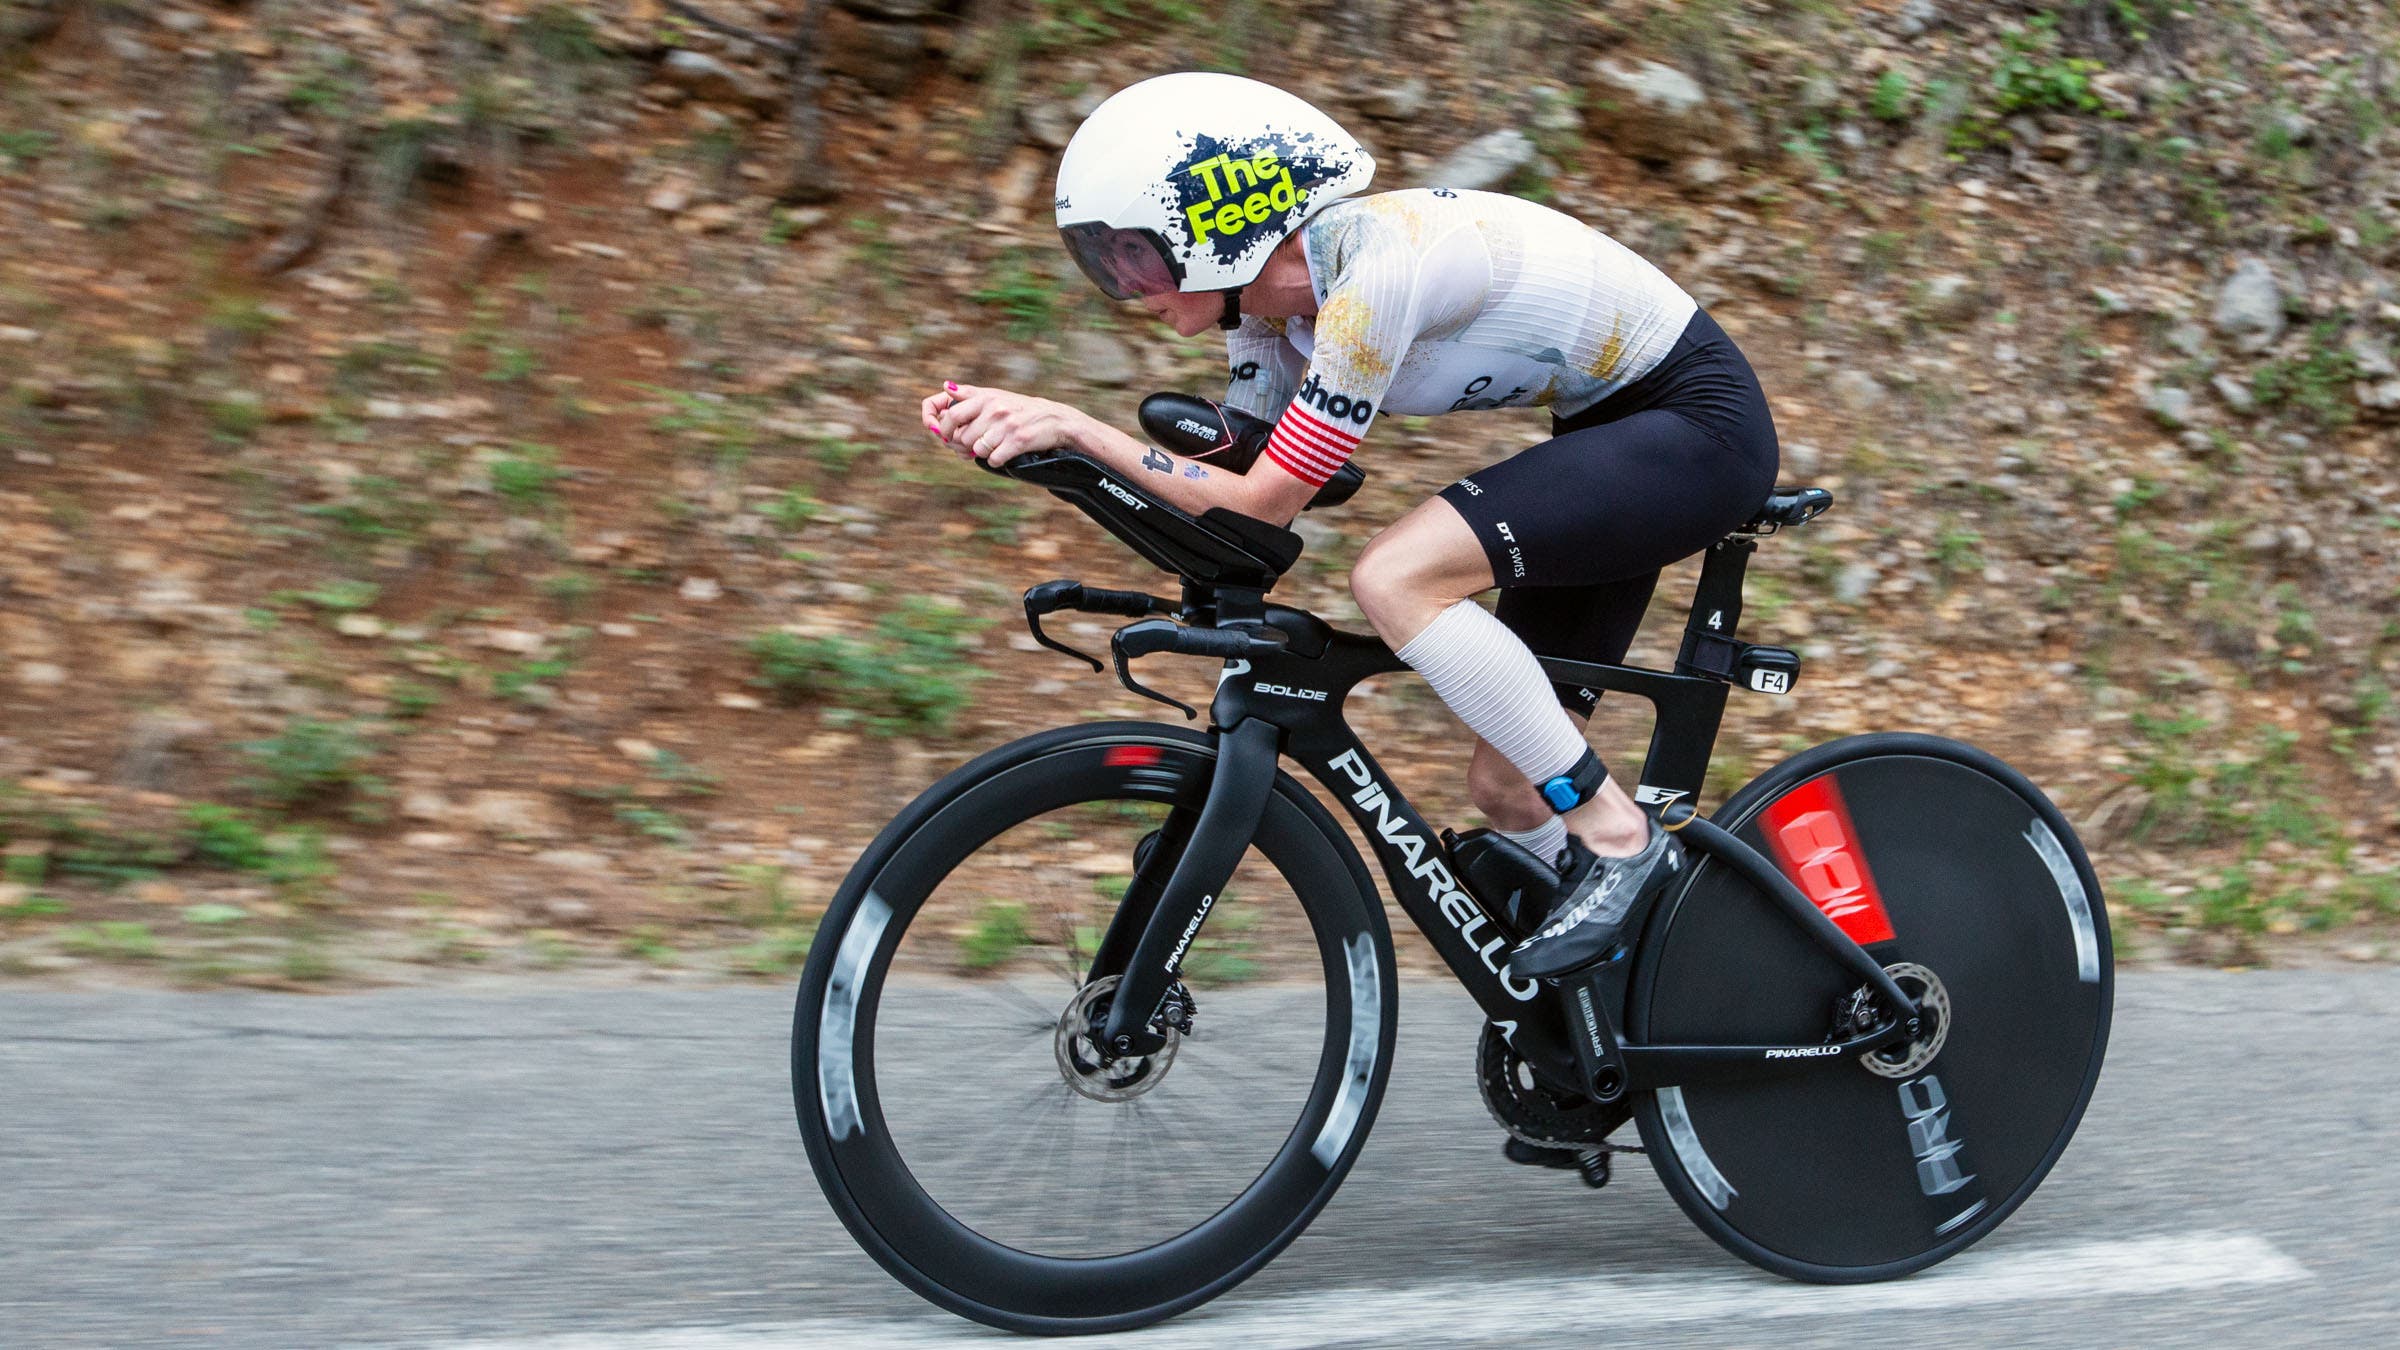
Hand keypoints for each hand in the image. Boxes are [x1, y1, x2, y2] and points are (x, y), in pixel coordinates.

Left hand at [922, 381, 1089, 468]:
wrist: (1055, 419)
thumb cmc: (1021, 408)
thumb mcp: (996, 395)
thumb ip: (970, 394)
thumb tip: (945, 387)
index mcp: (986, 397)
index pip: (953, 414)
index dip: (945, 429)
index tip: (946, 436)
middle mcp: (995, 409)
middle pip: (964, 436)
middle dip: (965, 445)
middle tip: (973, 446)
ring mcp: (1006, 425)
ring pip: (977, 450)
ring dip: (982, 453)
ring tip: (993, 446)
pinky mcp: (1018, 441)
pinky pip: (993, 459)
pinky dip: (996, 460)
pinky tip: (1004, 453)